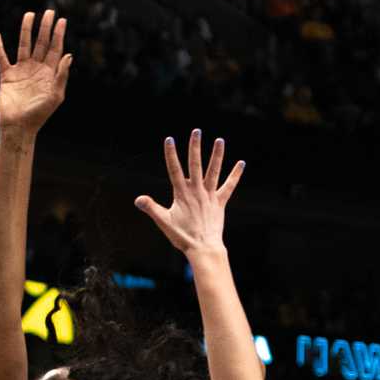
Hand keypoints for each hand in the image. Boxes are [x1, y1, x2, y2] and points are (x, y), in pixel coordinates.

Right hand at [0, 10, 71, 134]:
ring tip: (29, 15)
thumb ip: (61, 75)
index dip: (59, 34)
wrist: (19, 127)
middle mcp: (36, 69)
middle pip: (41, 43)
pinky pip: (2, 58)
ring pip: (23, 46)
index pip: (55, 49)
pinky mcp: (6, 76)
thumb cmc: (39, 114)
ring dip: (26, 30)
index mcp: (49, 73)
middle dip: (45, 28)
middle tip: (49, 11)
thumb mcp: (55, 96)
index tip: (61, 20)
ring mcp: (21, 71)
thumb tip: (69, 55)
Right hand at [135, 130, 244, 256]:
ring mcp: (209, 195)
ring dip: (217, 155)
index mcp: (181, 194)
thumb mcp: (164, 222)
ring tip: (219, 140)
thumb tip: (137, 199)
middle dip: (195, 147)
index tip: (169, 139)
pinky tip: (241, 163)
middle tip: (196, 131)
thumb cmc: (182, 236)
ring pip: (213, 171)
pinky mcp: (220, 202)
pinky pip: (229, 186)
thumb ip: (151, 208)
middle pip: (195, 165)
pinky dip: (235, 175)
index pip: (174, 170)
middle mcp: (196, 191)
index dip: (171, 154)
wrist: (203, 248)